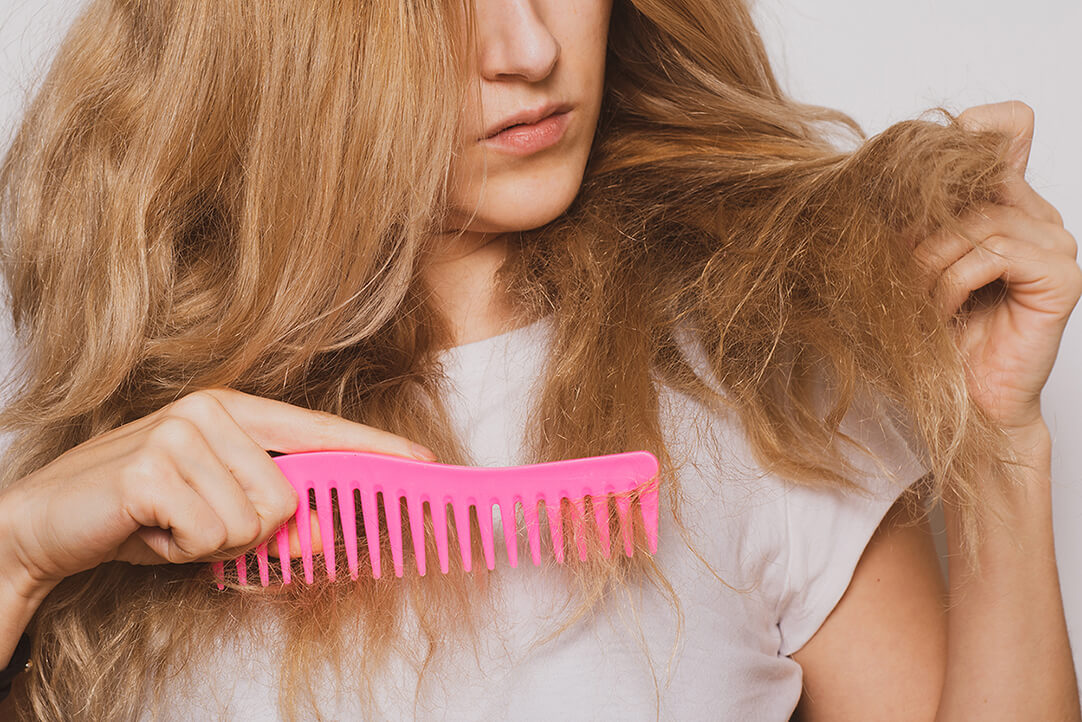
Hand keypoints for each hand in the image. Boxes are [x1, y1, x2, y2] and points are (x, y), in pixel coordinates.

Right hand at [0, 387, 437, 596]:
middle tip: (190, 522)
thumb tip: (329, 533)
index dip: (373, 448)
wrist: (45, 522)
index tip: (422, 460)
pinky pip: (209, 535)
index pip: (318, 430)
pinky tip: (148, 528)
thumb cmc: (142, 514)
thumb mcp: (217, 516)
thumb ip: (276, 520)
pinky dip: (180, 550)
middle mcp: (212, 410)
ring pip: (252, 522)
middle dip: (242, 532)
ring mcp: (180, 432)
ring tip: (167, 522)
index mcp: (234, 410)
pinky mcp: (152, 467)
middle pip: (286, 499)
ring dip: (208, 543)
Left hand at [911, 101, 1081, 435]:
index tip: (921, 158)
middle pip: (978, 175)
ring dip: (930, 263)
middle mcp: (1037, 215)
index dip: (970, 129)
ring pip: (978, 220)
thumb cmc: (936, 333)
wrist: (963, 397)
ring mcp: (1056, 243)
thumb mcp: (913, 260)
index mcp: (1005, 202)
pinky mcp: (1061, 275)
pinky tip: (944, 308)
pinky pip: (995, 252)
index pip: (1008, 125)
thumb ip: (916, 214)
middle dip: (923, 222)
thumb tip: (889, 165)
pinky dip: (955, 280)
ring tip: (918, 300)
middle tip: (898, 266)